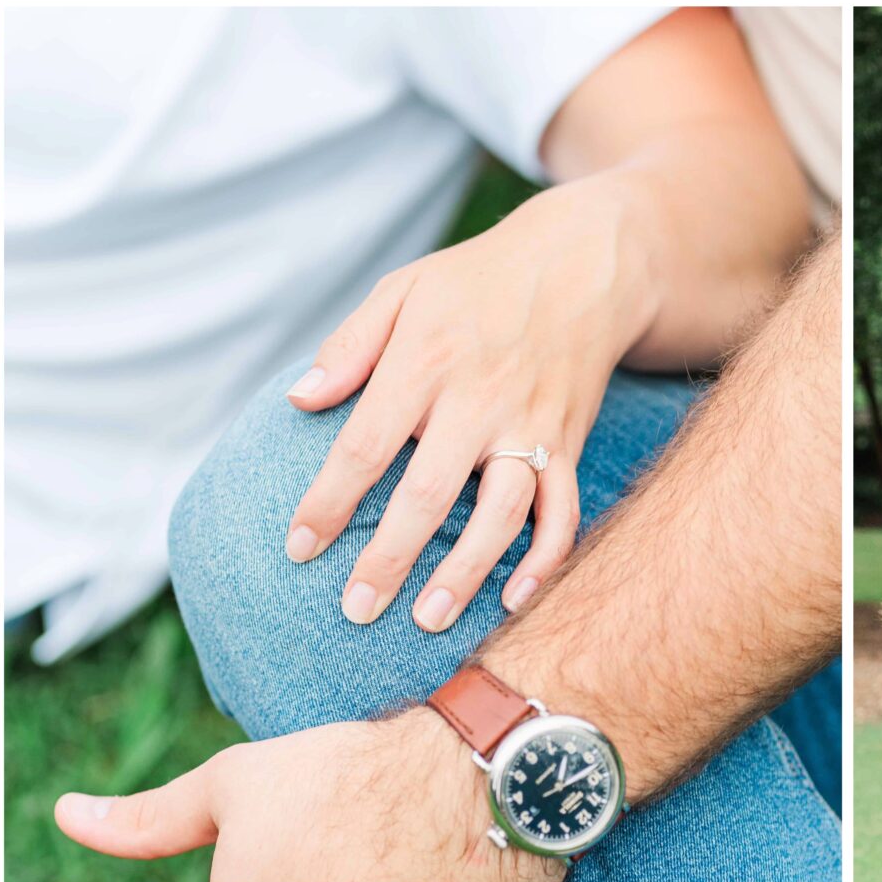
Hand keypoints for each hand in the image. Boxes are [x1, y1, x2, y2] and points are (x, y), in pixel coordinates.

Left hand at [281, 183, 654, 630]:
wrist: (583, 261)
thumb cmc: (475, 281)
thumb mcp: (402, 291)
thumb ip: (349, 347)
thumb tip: (300, 400)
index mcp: (425, 362)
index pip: (366, 445)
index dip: (329, 501)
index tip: (299, 548)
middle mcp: (479, 401)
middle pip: (430, 493)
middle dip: (390, 556)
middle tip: (357, 610)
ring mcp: (530, 427)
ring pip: (501, 512)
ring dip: (468, 571)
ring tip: (430, 619)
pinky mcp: (569, 444)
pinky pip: (564, 512)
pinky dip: (546, 561)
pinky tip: (516, 601)